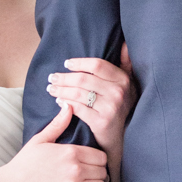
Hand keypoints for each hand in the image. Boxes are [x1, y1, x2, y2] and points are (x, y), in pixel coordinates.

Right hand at [0, 104, 110, 181]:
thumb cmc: (23, 164)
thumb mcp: (39, 140)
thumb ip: (57, 124)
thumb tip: (68, 106)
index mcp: (70, 152)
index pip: (101, 156)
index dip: (99, 161)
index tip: (95, 165)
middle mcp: (75, 169)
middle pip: (103, 172)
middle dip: (101, 174)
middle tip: (96, 178)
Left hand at [46, 47, 135, 166]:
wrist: (124, 137)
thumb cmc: (122, 107)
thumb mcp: (129, 85)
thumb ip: (126, 64)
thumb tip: (123, 44)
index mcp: (123, 79)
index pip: (97, 65)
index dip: (79, 63)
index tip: (66, 64)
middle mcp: (118, 92)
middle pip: (83, 79)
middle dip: (64, 77)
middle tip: (51, 77)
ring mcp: (110, 108)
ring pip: (78, 93)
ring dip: (61, 90)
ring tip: (51, 88)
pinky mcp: (101, 122)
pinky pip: (78, 109)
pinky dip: (65, 104)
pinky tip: (59, 101)